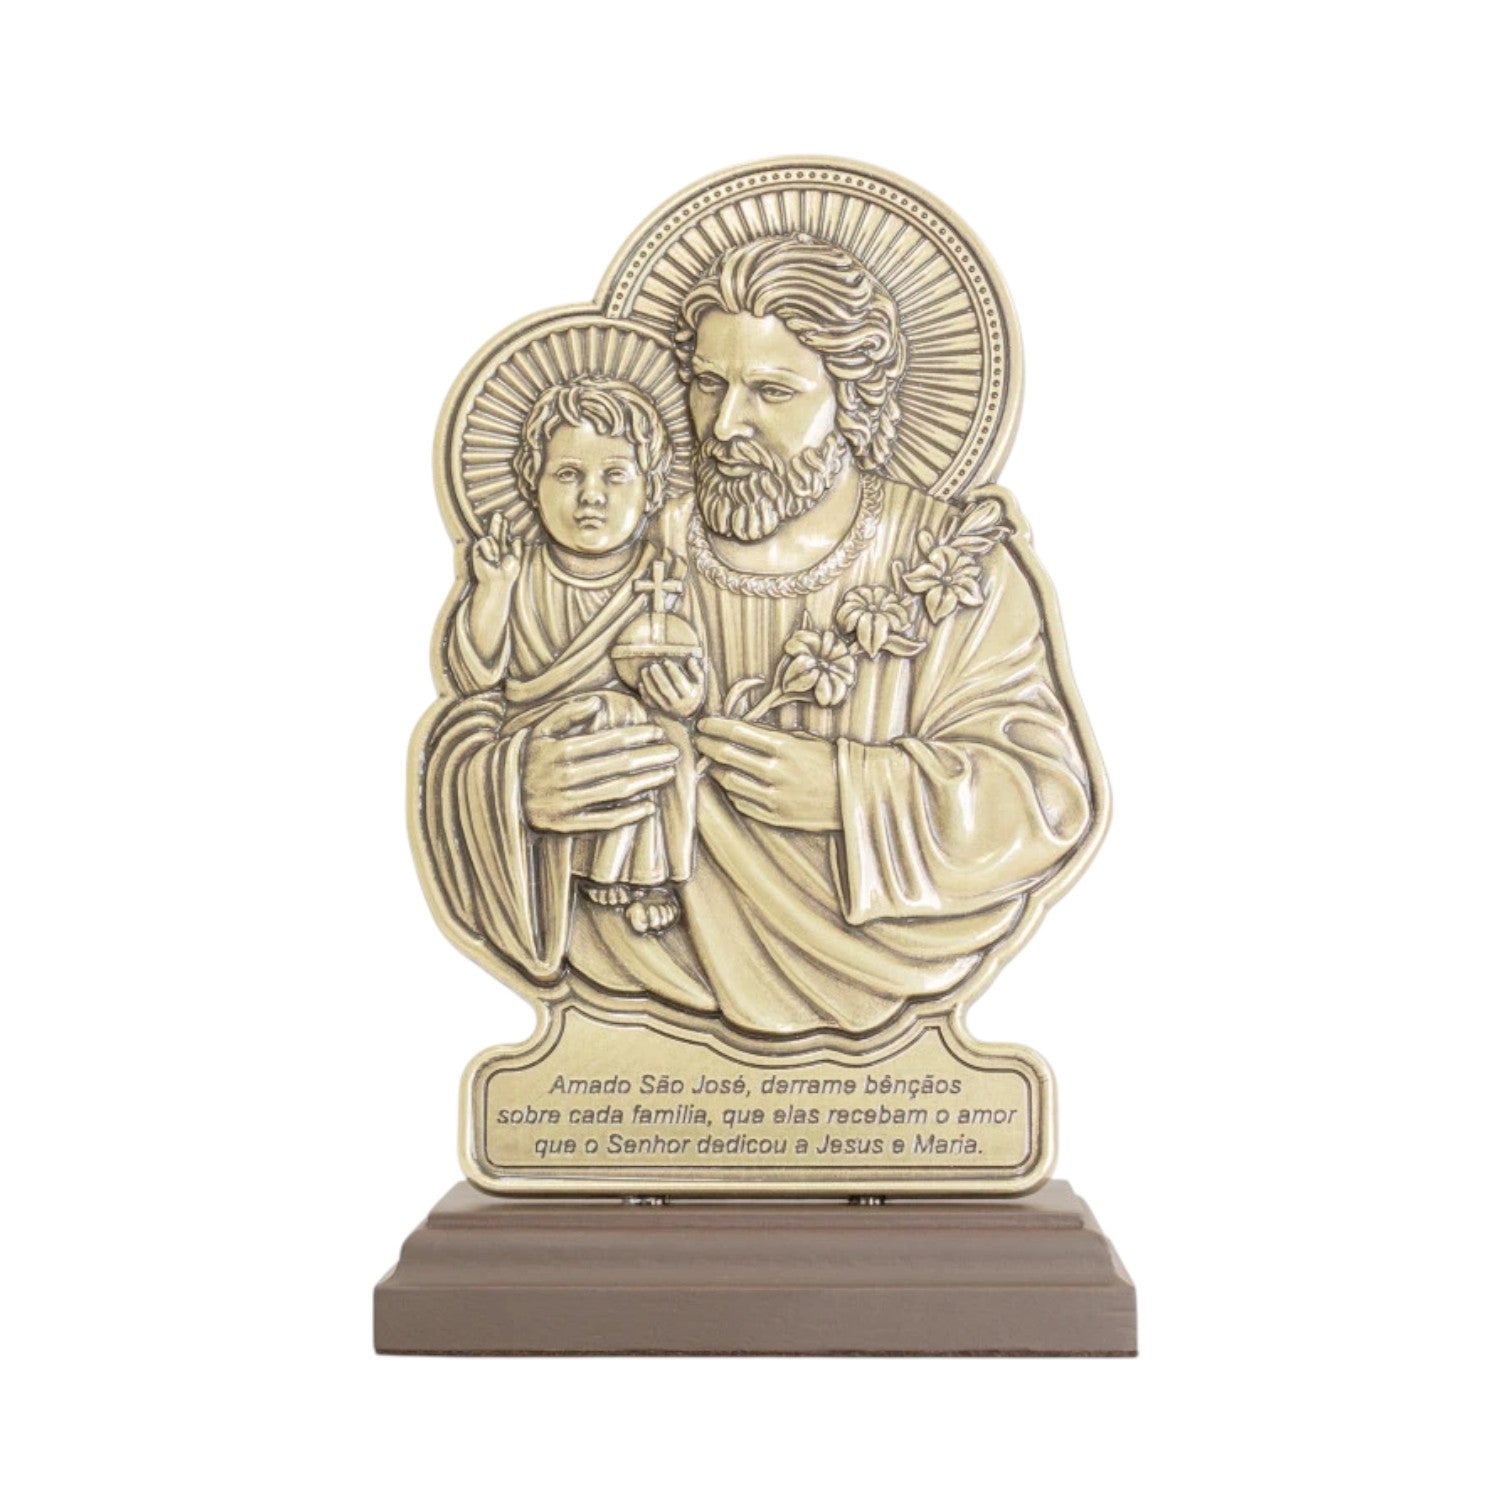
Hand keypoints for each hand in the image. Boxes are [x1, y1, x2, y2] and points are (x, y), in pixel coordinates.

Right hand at [471, 512, 520, 588]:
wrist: (496, 583)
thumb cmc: (507, 575)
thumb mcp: (516, 561)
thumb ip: (517, 549)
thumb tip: (517, 538)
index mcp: (503, 550)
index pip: (504, 536)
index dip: (505, 527)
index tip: (506, 519)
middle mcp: (494, 548)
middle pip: (496, 532)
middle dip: (497, 523)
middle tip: (498, 514)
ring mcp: (486, 549)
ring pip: (491, 536)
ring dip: (495, 548)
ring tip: (495, 560)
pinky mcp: (478, 550)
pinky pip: (484, 541)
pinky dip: (489, 550)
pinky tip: (490, 559)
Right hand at [522, 695, 680, 833]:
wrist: (500, 795)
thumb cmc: (528, 758)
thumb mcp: (541, 729)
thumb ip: (569, 713)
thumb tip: (599, 703)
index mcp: (561, 750)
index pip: (609, 741)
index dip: (637, 736)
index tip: (658, 733)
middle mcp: (566, 777)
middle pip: (619, 765)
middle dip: (651, 758)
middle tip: (675, 753)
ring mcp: (567, 803)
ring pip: (616, 792)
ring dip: (646, 782)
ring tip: (667, 774)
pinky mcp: (567, 826)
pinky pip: (604, 821)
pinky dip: (628, 815)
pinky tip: (649, 806)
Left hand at [640, 657, 704, 718]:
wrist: (689, 712)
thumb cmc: (693, 692)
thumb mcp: (699, 683)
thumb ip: (696, 671)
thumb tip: (691, 660)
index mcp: (689, 696)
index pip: (679, 682)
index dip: (673, 671)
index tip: (666, 661)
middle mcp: (678, 703)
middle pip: (665, 689)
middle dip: (658, 676)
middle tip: (653, 665)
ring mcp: (667, 707)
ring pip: (655, 695)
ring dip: (648, 682)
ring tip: (644, 670)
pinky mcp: (659, 710)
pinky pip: (649, 702)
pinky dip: (644, 693)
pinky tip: (640, 683)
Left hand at [694, 716, 840, 831]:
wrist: (856, 794)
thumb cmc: (830, 761)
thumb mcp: (805, 740)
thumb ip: (773, 736)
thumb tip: (739, 730)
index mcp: (785, 747)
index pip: (737, 732)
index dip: (715, 726)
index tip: (704, 723)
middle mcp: (776, 772)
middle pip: (728, 756)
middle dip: (707, 745)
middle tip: (699, 740)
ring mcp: (775, 797)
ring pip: (730, 782)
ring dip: (715, 770)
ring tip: (710, 762)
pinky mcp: (776, 816)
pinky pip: (743, 803)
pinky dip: (732, 791)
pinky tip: (730, 782)